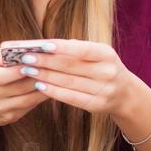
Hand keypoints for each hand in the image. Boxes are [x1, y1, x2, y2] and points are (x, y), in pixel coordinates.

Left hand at [0, 38, 137, 113]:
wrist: (125, 93)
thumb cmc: (103, 67)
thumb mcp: (97, 54)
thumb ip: (76, 48)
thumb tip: (46, 45)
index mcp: (107, 54)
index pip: (82, 50)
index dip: (61, 48)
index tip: (41, 45)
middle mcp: (107, 72)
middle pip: (71, 66)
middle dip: (46, 61)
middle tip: (25, 58)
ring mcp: (104, 90)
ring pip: (68, 82)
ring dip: (45, 76)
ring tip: (28, 70)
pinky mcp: (97, 105)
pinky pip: (71, 98)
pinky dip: (53, 91)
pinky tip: (39, 86)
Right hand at [0, 47, 49, 127]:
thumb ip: (7, 53)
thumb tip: (30, 51)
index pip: (5, 74)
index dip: (22, 68)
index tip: (36, 61)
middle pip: (20, 87)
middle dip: (37, 77)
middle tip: (52, 69)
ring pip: (28, 99)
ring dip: (43, 89)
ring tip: (53, 78)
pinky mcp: (9, 117)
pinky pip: (29, 107)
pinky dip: (40, 98)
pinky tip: (48, 89)